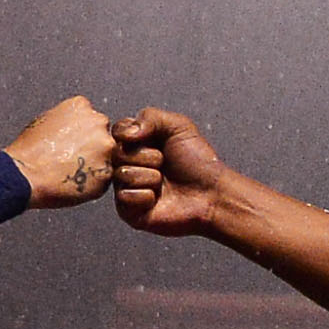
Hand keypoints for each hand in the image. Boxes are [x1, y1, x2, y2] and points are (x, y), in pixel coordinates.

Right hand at [5, 94, 115, 207]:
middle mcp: (98, 123)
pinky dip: (94, 182)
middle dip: (93, 147)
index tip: (72, 142)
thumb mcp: (45, 120)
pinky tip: (74, 182)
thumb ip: (67, 119)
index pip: (92, 117)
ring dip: (95, 165)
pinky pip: (105, 178)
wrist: (25, 176)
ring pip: (107, 157)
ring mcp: (105, 148)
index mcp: (81, 106)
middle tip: (71, 158)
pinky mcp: (107, 172)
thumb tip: (73, 126)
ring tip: (71, 171)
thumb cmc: (29, 152)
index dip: (82, 133)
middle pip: (103, 135)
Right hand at [110, 105, 236, 237]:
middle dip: (147, 157)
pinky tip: (158, 199)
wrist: (211, 193)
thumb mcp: (179, 126)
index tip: (154, 140)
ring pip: (121, 174)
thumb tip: (125, 133)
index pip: (117, 131)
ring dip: (150, 177)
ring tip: (164, 183)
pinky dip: (145, 196)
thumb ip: (150, 117)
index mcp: (136, 144)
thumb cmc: (198, 162)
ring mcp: (127, 188)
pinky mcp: (129, 212)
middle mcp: (128, 165)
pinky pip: (124, 197)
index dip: (133, 134)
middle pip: (117, 153)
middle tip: (164, 164)